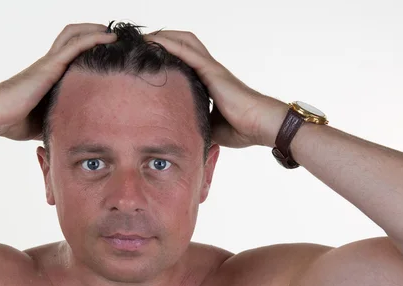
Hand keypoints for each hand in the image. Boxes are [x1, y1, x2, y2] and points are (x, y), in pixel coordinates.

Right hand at [0, 23, 116, 140]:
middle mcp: (49, 64)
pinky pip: (76, 45)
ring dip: (95, 30)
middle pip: (72, 37)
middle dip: (93, 32)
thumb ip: (59, 123)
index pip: (70, 55)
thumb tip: (73, 138)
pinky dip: (94, 38)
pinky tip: (110, 38)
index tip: (107, 54)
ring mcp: (49, 62)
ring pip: (74, 35)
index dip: (87, 50)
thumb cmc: (14, 122)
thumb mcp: (44, 122)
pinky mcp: (50, 65)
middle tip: (113, 37)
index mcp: (48, 76)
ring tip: (115, 33)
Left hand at [143, 30, 287, 147]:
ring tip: (142, 39)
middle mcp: (209, 70)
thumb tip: (177, 132)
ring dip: (163, 37)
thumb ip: (193, 122)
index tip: (147, 59)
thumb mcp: (209, 126)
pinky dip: (169, 45)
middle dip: (162, 40)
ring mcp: (211, 68)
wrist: (261, 125)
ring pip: (184, 42)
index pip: (185, 61)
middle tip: (140, 44)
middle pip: (184, 44)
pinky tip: (153, 43)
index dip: (168, 56)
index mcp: (208, 82)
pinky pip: (187, 52)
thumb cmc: (241, 128)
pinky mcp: (212, 71)